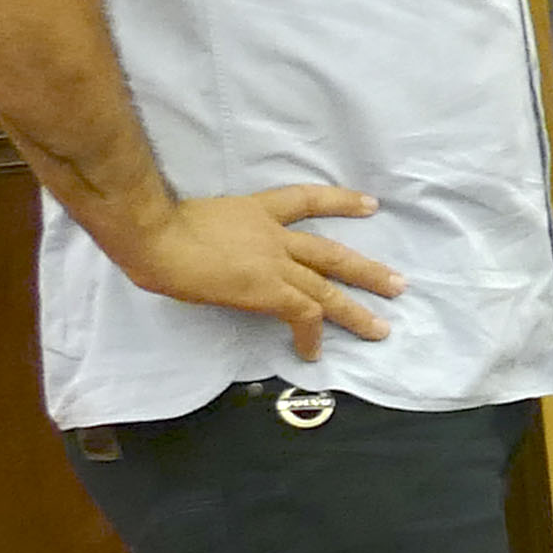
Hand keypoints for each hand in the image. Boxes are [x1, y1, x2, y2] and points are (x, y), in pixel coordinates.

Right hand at [122, 183, 402, 360]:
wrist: (153, 235)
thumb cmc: (155, 227)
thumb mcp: (197, 220)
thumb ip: (217, 235)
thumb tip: (211, 253)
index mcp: (253, 211)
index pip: (305, 200)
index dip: (340, 202)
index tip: (370, 205)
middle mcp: (272, 235)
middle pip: (331, 253)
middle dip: (367, 271)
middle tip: (398, 284)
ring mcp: (274, 263)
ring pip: (327, 288)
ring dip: (356, 311)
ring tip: (382, 329)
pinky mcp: (269, 289)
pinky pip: (303, 314)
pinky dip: (311, 335)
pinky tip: (313, 353)